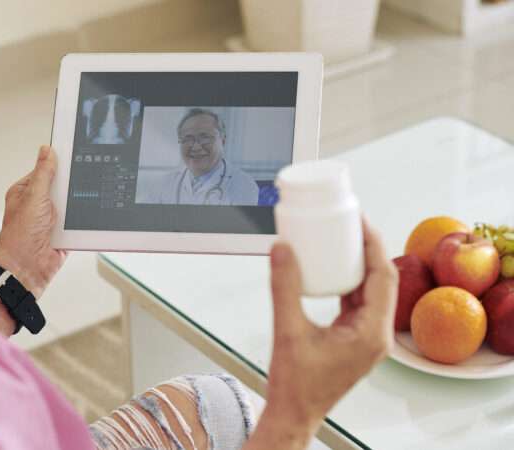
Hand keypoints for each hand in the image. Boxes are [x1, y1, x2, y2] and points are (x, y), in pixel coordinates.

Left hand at [0, 146, 66, 297]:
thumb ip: (43, 173)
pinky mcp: (62, 235)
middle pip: (62, 188)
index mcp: (26, 192)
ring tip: (77, 208)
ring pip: (72, 206)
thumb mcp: (33, 197)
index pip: (45, 171)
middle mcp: (37, 205)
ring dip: (76, 208)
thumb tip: (47, 151)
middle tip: (79, 185)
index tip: (74, 157)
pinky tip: (83, 221)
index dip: (59, 165)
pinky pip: (77, 224)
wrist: (26, 270)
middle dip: (71, 189)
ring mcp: (50, 221)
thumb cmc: (20, 236)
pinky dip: (81, 224)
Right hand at [251, 221, 397, 448]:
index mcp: (372, 332)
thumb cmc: (295, 385)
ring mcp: (366, 337)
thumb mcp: (288, 330)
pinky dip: (347, 282)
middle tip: (349, 225)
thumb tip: (283, 250)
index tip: (359, 221)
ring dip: (357, 265)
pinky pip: (357, 302)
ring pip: (370, 290)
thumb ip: (284, 287)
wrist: (293, 414)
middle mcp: (376, 334)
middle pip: (380, 279)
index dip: (373, 244)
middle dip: (367, 249)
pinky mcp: (353, 339)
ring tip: (340, 241)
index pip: (383, 276)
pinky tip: (331, 269)